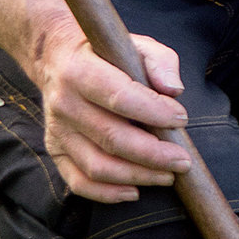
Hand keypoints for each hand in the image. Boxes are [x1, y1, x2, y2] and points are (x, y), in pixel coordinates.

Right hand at [26, 13, 191, 203]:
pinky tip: (134, 191)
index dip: (153, 111)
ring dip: (137, 176)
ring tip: (167, 176)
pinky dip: (107, 193)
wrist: (58, 59)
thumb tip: (174, 90)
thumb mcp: (137, 45)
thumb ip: (160, 62)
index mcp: (80, 70)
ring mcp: (56, 130)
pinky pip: (78, 181)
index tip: (182, 119)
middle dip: (153, 154)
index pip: (119, 96)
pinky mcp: (55, 150)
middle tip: (183, 161)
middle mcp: (63, 103)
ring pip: (97, 166)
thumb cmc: (107, 55)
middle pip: (111, 138)